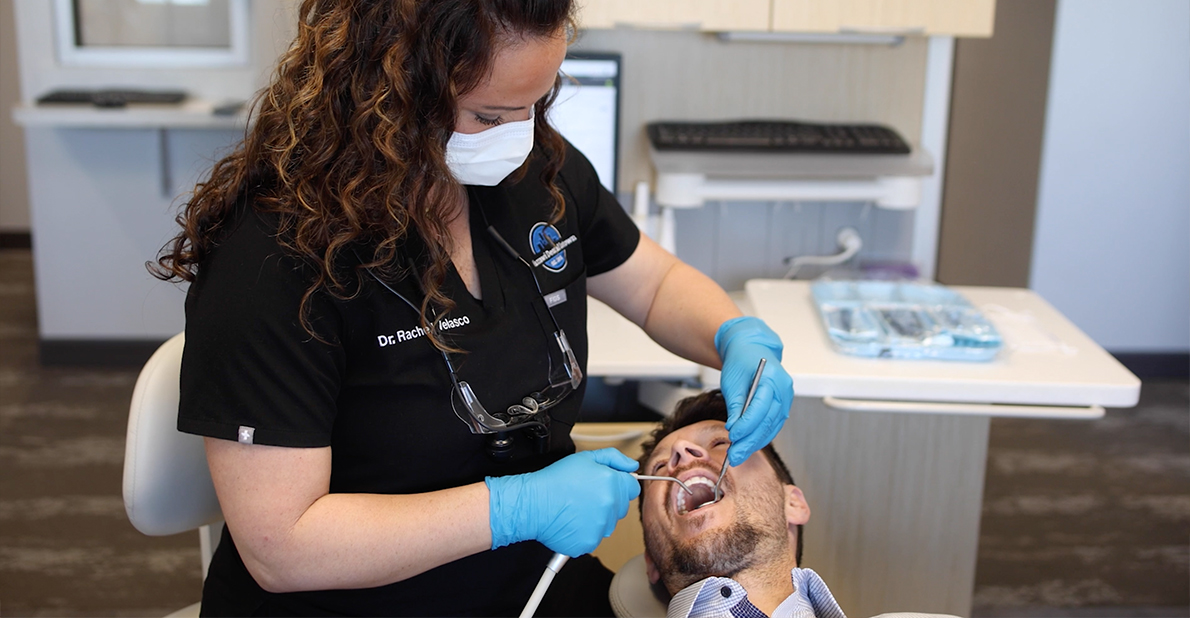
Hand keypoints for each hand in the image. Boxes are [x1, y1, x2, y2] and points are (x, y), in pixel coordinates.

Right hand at [486, 448, 639, 556]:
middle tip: (585, 495)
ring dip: (597, 517)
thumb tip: (631, 466)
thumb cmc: (554, 481)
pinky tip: (571, 521)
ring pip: (607, 523)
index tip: (606, 484)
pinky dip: (584, 532)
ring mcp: (600, 527)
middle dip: (608, 500)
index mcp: (611, 484)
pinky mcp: (588, 543)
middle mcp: (609, 507)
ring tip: (576, 508)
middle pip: (621, 506)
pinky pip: (594, 537)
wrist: (532, 504)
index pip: (632, 487)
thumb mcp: (585, 458)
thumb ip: (614, 459)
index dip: (619, 484)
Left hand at [715, 316, 794, 465]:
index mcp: (772, 378)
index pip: (760, 407)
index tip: (733, 436)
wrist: (752, 350)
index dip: (747, 425)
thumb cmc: (741, 362)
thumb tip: (734, 429)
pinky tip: (748, 447)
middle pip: (767, 421)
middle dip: (750, 441)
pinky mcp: (782, 407)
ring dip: (754, 443)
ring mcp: (786, 399)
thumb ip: (735, 405)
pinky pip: (773, 426)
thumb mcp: (732, 381)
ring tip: (737, 456)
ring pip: (771, 427)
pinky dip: (760, 437)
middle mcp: (784, 390)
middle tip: (734, 456)